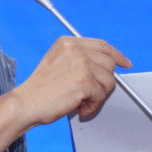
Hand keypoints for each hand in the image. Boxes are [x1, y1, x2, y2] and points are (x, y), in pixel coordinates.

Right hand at [12, 36, 131, 125]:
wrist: (26, 103)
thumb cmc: (41, 89)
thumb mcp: (58, 62)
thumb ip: (79, 58)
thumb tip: (106, 66)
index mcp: (68, 42)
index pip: (102, 45)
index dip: (116, 55)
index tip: (125, 63)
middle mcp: (75, 49)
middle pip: (109, 64)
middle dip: (104, 82)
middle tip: (90, 94)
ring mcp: (80, 64)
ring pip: (108, 81)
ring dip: (98, 96)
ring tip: (82, 102)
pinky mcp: (83, 81)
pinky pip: (101, 96)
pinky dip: (92, 107)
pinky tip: (80, 109)